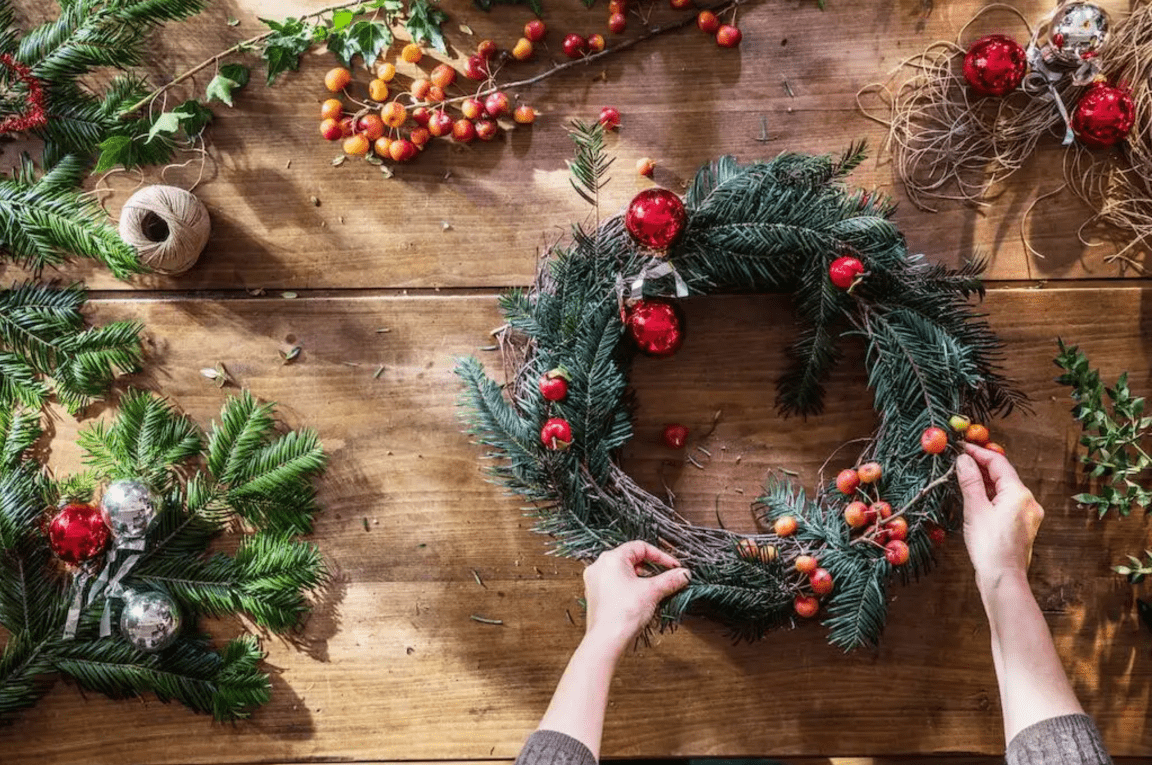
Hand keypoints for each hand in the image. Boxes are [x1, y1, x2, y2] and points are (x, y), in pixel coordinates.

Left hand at [582, 541, 691, 653]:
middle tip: (666, 579)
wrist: (607, 640)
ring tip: (655, 591)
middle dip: (651, 569)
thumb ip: (670, 580)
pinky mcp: (595, 595)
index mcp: (611, 558)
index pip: (640, 547)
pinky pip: (616, 584)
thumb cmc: (624, 613)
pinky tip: (641, 599)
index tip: (673, 567)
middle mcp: (599, 566)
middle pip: (631, 559)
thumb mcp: (652, 592)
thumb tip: (684, 574)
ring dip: (641, 579)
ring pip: (623, 573)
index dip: (660, 556)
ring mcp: (595, 581)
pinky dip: (630, 588)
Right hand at [955, 443, 1044, 591]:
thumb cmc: (989, 545)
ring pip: (1005, 490)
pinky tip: (977, 498)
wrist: (1003, 578)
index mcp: (1019, 493)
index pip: (998, 462)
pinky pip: (1007, 503)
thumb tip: (963, 460)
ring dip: (986, 481)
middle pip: (1004, 475)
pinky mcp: (1023, 527)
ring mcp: (1028, 515)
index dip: (978, 452)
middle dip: (982, 466)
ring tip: (964, 477)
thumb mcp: (975, 509)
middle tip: (960, 460)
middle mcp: (1029, 502)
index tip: (961, 447)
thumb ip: (970, 481)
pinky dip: (992, 496)